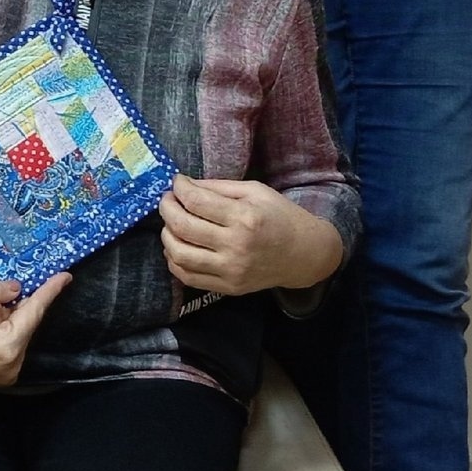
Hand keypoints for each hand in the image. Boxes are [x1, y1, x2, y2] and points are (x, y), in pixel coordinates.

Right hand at [0, 275, 71, 387]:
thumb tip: (16, 288)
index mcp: (6, 347)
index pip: (34, 313)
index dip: (49, 292)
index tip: (67, 277)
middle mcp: (12, 364)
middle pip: (27, 324)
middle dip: (29, 300)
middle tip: (38, 276)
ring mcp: (5, 372)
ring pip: (17, 333)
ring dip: (13, 312)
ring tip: (6, 291)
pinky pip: (8, 343)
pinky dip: (4, 325)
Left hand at [157, 175, 342, 296]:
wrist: (305, 254)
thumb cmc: (280, 216)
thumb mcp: (254, 191)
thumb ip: (217, 187)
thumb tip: (184, 185)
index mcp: (243, 217)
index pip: (195, 201)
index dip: (179, 188)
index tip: (177, 182)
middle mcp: (235, 246)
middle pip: (182, 226)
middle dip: (166, 208)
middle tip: (168, 200)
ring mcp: (231, 270)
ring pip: (179, 254)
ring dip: (166, 235)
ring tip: (171, 223)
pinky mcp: (229, 287)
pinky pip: (188, 277)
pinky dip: (174, 260)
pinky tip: (177, 247)